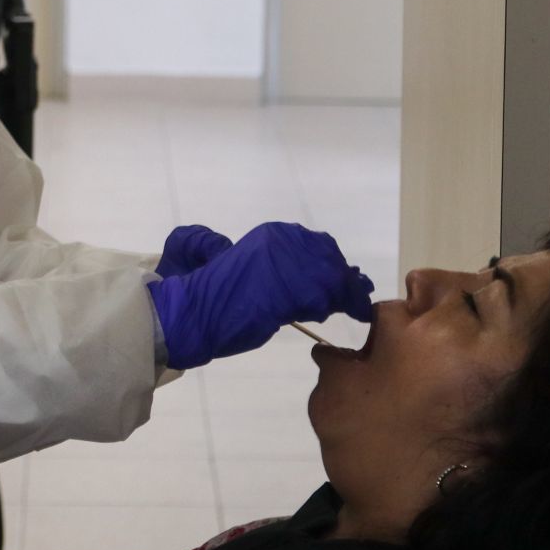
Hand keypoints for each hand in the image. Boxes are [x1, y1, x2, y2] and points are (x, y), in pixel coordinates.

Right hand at [147, 222, 374, 370]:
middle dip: (345, 277)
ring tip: (357, 306)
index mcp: (269, 235)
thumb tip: (240, 255)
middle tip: (358, 293)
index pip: (314, 245)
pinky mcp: (291, 291)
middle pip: (329, 258)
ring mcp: (288, 265)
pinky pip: (329, 296)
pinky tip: (353, 313)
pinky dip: (346, 304)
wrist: (192, 312)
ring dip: (348, 292)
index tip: (342, 277)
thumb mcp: (217, 258)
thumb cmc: (200, 288)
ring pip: (333, 276)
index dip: (330, 263)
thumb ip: (237, 252)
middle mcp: (282, 242)